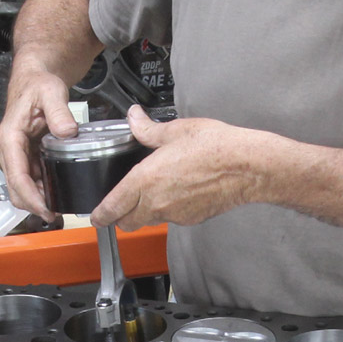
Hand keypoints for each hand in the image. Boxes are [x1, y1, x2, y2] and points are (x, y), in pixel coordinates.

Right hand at [0, 59, 78, 219]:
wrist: (34, 78)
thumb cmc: (37, 84)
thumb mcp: (51, 93)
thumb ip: (59, 112)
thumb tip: (67, 132)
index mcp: (11, 137)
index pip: (17, 176)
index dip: (31, 197)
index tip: (45, 210)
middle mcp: (10, 149)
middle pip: (16, 188)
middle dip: (33, 205)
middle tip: (55, 215)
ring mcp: (17, 154)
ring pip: (21, 187)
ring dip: (37, 199)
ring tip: (57, 207)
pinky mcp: (25, 155)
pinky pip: (29, 179)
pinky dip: (40, 190)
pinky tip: (55, 193)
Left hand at [91, 106, 258, 230]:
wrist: (247, 167)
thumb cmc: (215, 147)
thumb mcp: (175, 130)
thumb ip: (148, 129)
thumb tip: (134, 118)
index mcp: (145, 180)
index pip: (112, 208)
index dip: (99, 215)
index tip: (95, 216)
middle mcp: (156, 202)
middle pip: (127, 223)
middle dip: (120, 217)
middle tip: (120, 206)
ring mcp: (175, 214)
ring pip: (149, 221)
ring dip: (145, 213)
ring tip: (154, 192)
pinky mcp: (192, 219)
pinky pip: (172, 218)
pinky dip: (170, 210)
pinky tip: (180, 192)